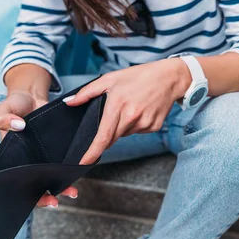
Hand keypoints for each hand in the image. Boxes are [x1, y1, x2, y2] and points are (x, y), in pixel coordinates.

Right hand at [0, 91, 78, 207]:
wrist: (32, 96)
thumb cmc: (15, 106)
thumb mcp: (4, 109)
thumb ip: (4, 118)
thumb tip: (18, 126)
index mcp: (14, 157)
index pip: (19, 183)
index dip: (29, 194)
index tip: (42, 198)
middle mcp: (30, 160)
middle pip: (38, 184)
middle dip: (48, 196)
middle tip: (58, 200)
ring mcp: (44, 155)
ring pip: (53, 176)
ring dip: (63, 185)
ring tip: (73, 191)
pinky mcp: (57, 148)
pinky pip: (63, 161)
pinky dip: (70, 168)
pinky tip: (78, 171)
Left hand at [64, 58, 190, 164]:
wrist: (169, 77)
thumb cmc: (139, 76)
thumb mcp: (111, 78)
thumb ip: (88, 92)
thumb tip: (70, 102)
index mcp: (118, 105)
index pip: (103, 136)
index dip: (92, 152)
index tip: (84, 162)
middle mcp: (132, 117)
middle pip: (113, 137)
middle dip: (108, 133)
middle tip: (114, 114)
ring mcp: (144, 123)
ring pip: (125, 134)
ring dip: (122, 126)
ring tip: (131, 106)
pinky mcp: (154, 126)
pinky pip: (138, 131)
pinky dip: (135, 124)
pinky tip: (141, 110)